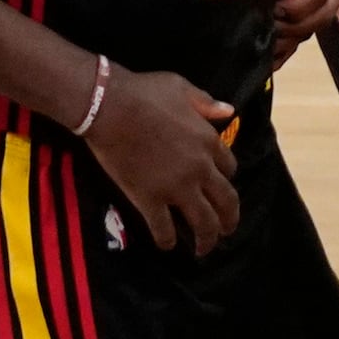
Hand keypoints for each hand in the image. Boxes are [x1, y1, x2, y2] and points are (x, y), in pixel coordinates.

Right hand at [84, 67, 241, 255]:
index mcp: (209, 142)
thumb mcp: (184, 89)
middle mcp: (200, 169)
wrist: (109, 107)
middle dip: (230, 218)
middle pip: (226, 200)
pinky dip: (168, 240)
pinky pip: (163, 226)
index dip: (227, 177)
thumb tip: (229, 112)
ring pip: (202, 220)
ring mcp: (176, 187)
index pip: (230, 167)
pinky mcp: (149, 198)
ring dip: (207, 238)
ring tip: (206, 249)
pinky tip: (168, 246)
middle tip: (228, 230)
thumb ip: (207, 104)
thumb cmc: (145, 93)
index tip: (222, 184)